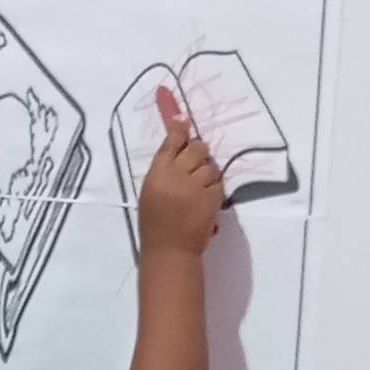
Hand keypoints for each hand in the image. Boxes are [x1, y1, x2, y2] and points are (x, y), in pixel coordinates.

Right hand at [137, 95, 225, 260]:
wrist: (170, 250)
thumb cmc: (156, 223)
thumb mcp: (151, 192)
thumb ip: (163, 169)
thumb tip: (177, 143)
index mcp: (156, 174)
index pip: (171, 142)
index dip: (179, 129)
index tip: (184, 119)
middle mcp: (175, 175)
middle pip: (195, 147)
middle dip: (198, 153)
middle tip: (196, 166)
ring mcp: (195, 186)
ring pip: (209, 165)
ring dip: (207, 174)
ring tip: (197, 192)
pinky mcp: (211, 196)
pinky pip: (218, 183)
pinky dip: (213, 190)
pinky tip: (204, 202)